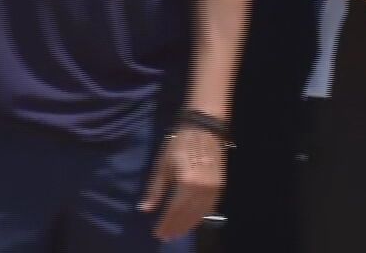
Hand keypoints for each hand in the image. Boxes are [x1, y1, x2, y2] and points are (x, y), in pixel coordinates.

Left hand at [140, 126, 226, 240]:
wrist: (204, 129)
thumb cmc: (178, 144)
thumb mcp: (162, 166)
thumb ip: (155, 190)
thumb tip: (144, 209)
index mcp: (187, 185)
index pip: (174, 211)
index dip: (166, 224)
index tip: (157, 234)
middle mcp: (203, 191)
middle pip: (188, 216)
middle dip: (176, 227)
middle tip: (166, 237)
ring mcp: (214, 190)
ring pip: (200, 215)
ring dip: (188, 225)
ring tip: (176, 233)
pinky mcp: (220, 187)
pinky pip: (209, 208)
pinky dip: (199, 217)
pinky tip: (191, 221)